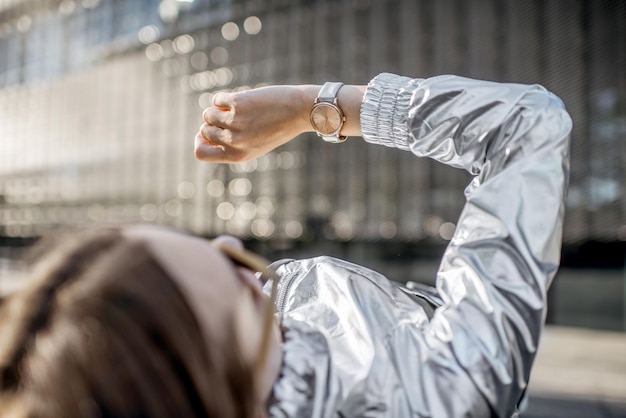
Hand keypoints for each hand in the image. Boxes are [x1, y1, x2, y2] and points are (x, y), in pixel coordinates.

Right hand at [194, 86, 313, 162]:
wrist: (299, 111)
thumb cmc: (278, 128)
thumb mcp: (255, 145)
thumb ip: (231, 144)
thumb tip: (203, 133)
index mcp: (237, 156)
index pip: (200, 153)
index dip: (200, 142)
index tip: (208, 134)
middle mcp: (234, 142)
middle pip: (203, 131)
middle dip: (212, 123)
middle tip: (229, 117)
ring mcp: (234, 122)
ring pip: (208, 114)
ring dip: (218, 109)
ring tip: (235, 109)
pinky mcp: (237, 103)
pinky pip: (217, 99)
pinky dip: (224, 98)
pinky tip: (240, 99)